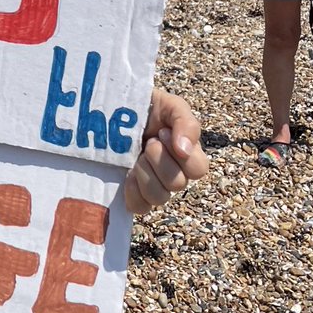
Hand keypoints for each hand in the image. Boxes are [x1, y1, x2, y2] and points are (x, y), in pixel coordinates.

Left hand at [123, 88, 208, 214]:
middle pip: (178, 183)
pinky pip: (139, 206)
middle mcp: (173, 174)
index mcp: (187, 155)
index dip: (180, 154)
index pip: (198, 169)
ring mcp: (153, 185)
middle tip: (148, 142)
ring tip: (136, 156)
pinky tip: (127, 173)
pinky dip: (133, 190)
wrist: (114, 109)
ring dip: (146, 173)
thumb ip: (186, 123)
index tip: (162, 133)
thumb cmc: (147, 108)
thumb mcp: (170, 106)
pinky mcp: (133, 193)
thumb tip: (185, 149)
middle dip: (159, 159)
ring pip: (160, 197)